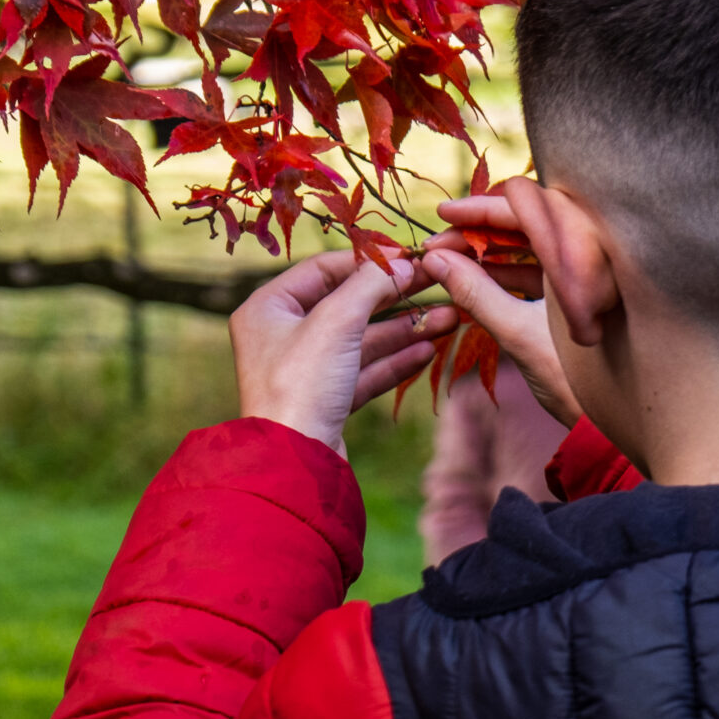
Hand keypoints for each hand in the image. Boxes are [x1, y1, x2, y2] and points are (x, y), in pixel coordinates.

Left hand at [232, 252, 454, 454]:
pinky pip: (366, 370)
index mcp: (268, 308)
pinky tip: (429, 351)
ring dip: (406, 329)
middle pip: (349, 304)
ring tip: (450, 318)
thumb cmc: (301, 384)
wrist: (295, 461)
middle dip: (397, 296)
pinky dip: (396, 360)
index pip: (323, 269)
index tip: (410, 257)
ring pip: (363, 339)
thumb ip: (372, 285)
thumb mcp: (337, 321)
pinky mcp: (327, 398)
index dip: (369, 261)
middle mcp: (283, 335)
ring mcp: (306, 369)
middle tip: (439, 283)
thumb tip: (405, 262)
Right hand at [423, 187, 583, 427]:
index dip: (482, 208)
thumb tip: (434, 258)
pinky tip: (469, 282)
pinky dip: (504, 277)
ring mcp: (584, 281)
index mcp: (585, 256)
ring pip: (529, 252)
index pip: (531, 209)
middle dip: (478, 233)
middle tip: (437, 245)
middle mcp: (589, 261)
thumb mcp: (517, 333)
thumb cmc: (573, 379)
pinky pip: (537, 276)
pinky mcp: (576, 303)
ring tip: (445, 263)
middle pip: (528, 227)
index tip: (443, 212)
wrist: (608, 425)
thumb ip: (475, 292)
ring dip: (487, 255)